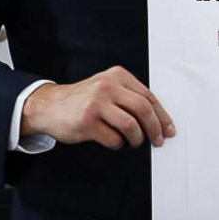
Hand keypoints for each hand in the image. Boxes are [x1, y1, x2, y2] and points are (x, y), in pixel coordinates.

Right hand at [20, 66, 174, 149]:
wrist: (50, 106)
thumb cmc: (83, 100)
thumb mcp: (107, 88)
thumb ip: (129, 97)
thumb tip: (158, 119)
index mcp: (117, 75)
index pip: (148, 96)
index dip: (162, 115)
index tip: (168, 129)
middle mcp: (107, 86)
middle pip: (143, 109)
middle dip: (155, 128)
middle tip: (158, 140)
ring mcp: (96, 103)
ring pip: (130, 125)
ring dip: (136, 139)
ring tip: (133, 142)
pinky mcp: (87, 121)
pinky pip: (113, 139)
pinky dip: (118, 144)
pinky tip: (113, 141)